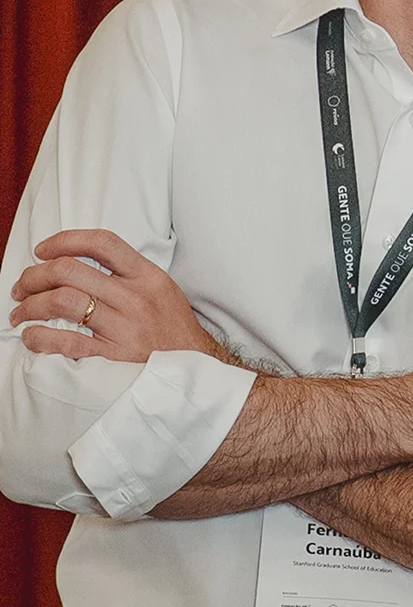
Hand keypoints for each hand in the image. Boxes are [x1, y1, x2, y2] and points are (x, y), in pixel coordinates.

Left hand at [10, 229, 232, 363]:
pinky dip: (40, 337)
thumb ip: (127, 272)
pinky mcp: (113, 356)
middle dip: (35, 276)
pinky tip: (33, 336)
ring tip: (21, 312)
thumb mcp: (161, 287)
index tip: (43, 250)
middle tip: (23, 286)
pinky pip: (66, 341)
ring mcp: (123, 327)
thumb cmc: (172, 326)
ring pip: (63, 301)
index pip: (102, 243)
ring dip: (31, 305)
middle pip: (71, 271)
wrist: (196, 365)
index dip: (65, 240)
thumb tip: (78, 262)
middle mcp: (135, 297)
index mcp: (147, 275)